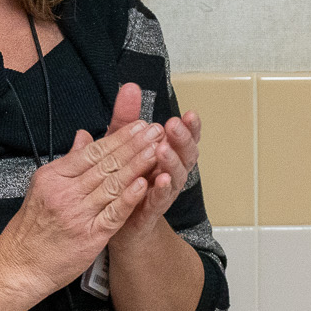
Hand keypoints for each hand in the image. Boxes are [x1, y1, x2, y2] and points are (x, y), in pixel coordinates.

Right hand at [0, 118, 164, 298]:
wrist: (20, 266)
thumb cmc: (32, 228)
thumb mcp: (42, 188)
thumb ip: (68, 162)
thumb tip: (83, 136)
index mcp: (53, 177)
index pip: (92, 152)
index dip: (119, 138)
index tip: (139, 126)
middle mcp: (64, 192)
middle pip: (105, 164)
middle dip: (134, 145)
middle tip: (156, 130)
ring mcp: (77, 214)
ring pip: (112, 184)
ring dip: (137, 166)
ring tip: (157, 150)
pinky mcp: (89, 236)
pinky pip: (113, 213)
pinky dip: (129, 198)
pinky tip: (143, 184)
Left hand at [103, 84, 200, 233]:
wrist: (119, 223)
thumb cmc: (124, 180)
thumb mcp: (122, 144)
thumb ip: (126, 118)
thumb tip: (129, 87)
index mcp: (168, 154)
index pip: (185, 138)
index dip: (191, 127)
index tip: (190, 113)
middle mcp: (172, 171)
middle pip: (186, 154)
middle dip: (182, 139)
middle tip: (173, 125)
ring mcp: (165, 192)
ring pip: (177, 176)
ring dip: (172, 162)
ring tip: (164, 149)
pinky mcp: (152, 210)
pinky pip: (160, 200)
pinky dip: (162, 190)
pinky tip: (161, 180)